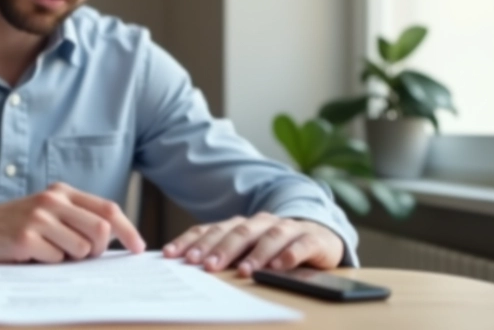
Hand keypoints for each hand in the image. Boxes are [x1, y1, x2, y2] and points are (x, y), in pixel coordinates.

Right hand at [0, 182, 145, 262]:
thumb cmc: (13, 225)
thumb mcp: (46, 212)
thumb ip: (75, 217)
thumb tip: (113, 237)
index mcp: (61, 192)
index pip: (107, 208)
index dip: (128, 229)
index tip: (138, 248)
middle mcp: (52, 201)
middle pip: (100, 229)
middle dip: (98, 250)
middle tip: (82, 257)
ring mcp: (38, 218)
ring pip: (80, 248)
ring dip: (70, 258)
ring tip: (49, 252)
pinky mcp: (25, 237)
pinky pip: (56, 259)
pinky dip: (48, 263)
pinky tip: (31, 255)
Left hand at [161, 212, 343, 277]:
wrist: (321, 237)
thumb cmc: (275, 248)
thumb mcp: (247, 252)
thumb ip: (223, 256)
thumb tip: (187, 269)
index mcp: (241, 225)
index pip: (211, 230)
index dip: (192, 241)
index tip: (173, 255)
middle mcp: (262, 223)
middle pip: (238, 232)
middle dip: (220, 248)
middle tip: (206, 265)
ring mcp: (289, 228)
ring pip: (271, 236)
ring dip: (256, 253)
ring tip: (244, 271)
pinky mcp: (314, 239)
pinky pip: (302, 245)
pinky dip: (291, 254)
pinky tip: (280, 266)